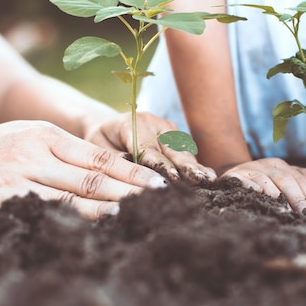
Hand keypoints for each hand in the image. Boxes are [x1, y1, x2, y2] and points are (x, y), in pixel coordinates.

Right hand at [0, 120, 168, 226]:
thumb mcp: (29, 137)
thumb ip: (65, 151)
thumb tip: (111, 170)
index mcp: (44, 135)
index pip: (98, 156)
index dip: (131, 171)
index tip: (159, 183)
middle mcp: (33, 155)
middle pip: (91, 179)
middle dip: (129, 192)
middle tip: (160, 203)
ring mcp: (14, 181)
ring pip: (70, 200)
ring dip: (107, 211)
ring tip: (136, 217)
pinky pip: (40, 218)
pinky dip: (69, 226)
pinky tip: (91, 232)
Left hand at [85, 112, 216, 184]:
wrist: (108, 129)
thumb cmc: (100, 143)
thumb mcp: (97, 149)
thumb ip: (111, 159)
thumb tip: (127, 169)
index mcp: (131, 123)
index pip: (147, 147)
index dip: (160, 164)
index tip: (171, 178)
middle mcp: (154, 123)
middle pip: (171, 148)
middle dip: (185, 166)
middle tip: (198, 181)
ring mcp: (168, 128)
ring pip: (183, 150)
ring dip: (195, 167)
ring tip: (208, 182)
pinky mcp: (176, 137)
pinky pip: (188, 153)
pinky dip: (197, 166)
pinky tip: (209, 179)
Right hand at [220, 158, 305, 213]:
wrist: (231, 173)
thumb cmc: (261, 181)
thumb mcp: (280, 177)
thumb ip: (298, 178)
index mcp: (279, 165)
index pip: (299, 179)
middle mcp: (265, 165)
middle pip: (285, 180)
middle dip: (297, 198)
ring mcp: (249, 170)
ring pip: (266, 180)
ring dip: (277, 195)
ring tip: (287, 211)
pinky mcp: (234, 176)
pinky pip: (244, 181)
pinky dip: (252, 186)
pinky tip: (259, 194)